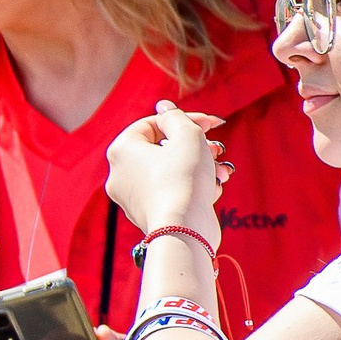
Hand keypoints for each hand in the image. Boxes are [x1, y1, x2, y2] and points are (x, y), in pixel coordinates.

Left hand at [105, 101, 228, 237]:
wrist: (183, 232)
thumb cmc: (184, 179)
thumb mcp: (187, 136)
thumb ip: (176, 117)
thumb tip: (164, 107)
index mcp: (121, 151)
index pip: (151, 124)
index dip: (184, 120)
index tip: (211, 125)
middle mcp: (119, 174)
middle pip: (161, 148)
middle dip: (195, 146)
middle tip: (218, 148)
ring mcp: (131, 197)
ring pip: (169, 171)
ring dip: (200, 166)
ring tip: (221, 170)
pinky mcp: (147, 215)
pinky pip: (171, 192)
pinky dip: (192, 187)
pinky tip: (213, 188)